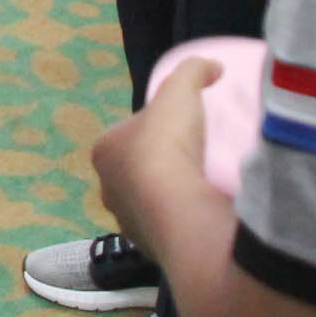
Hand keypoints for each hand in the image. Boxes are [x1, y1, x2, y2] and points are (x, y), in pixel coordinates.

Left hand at [90, 56, 223, 254]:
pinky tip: (202, 215)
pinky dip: (180, 223)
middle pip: (135, 171)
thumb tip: (212, 66)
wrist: (178, 209)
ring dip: (167, 198)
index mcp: (103, 151)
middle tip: (192, 158)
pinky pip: (165, 231)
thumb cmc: (167, 145)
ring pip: (147, 205)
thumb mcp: (179, 91)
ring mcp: (126, 223)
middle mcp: (107, 189)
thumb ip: (192, 71)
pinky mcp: (148, 249)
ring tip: (200, 188)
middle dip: (157, 167)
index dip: (152, 130)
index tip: (180, 129)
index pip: (127, 135)